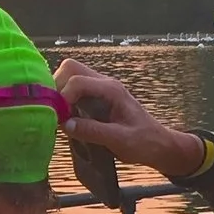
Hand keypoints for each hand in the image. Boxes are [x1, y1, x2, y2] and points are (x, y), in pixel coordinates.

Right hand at [52, 59, 208, 178]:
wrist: (159, 145)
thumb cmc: (144, 142)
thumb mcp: (120, 140)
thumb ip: (93, 131)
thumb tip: (65, 124)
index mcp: (111, 90)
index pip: (77, 80)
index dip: (63, 97)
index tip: (60, 118)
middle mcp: (104, 84)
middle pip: (71, 68)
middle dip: (57, 86)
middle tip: (55, 111)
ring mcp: (100, 89)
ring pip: (70, 76)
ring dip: (60, 92)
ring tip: (59, 116)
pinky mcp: (96, 98)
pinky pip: (74, 89)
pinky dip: (65, 100)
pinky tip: (66, 119)